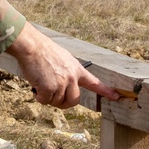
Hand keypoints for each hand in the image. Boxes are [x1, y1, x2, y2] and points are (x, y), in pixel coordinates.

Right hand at [4, 22, 121, 108]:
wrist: (32, 46)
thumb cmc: (43, 50)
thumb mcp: (62, 58)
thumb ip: (66, 72)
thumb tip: (62, 87)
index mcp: (76, 69)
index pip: (95, 82)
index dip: (106, 91)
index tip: (117, 97)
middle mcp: (72, 77)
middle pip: (73, 101)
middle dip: (63, 103)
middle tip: (52, 96)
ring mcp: (62, 84)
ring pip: (56, 102)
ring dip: (47, 97)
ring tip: (40, 82)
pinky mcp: (49, 88)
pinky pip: (44, 101)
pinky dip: (38, 96)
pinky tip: (35, 85)